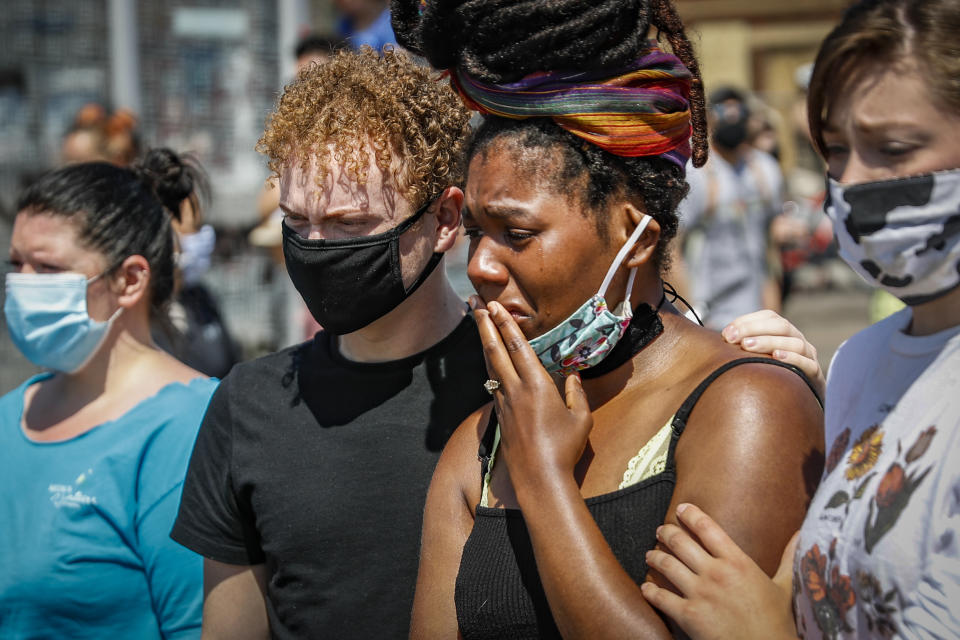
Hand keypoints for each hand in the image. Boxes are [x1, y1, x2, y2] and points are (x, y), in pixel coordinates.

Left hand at [470, 296, 592, 484]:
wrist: (539, 478)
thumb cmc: (564, 448)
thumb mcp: (581, 418)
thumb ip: (576, 393)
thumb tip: (573, 376)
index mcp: (537, 385)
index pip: (518, 347)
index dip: (505, 324)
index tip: (495, 306)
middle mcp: (515, 390)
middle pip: (495, 350)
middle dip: (484, 324)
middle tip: (474, 304)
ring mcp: (504, 403)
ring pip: (490, 365)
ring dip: (483, 342)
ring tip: (476, 324)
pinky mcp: (500, 416)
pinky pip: (492, 383)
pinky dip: (489, 365)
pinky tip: (489, 359)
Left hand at [640, 504, 798, 639]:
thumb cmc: (777, 622)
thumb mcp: (786, 586)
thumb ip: (789, 557)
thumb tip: (802, 533)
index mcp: (738, 562)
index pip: (708, 528)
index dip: (691, 514)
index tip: (682, 508)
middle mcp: (716, 573)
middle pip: (681, 542)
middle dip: (667, 533)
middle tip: (661, 530)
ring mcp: (699, 593)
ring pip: (666, 565)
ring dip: (654, 556)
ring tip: (650, 554)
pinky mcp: (688, 615)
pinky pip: (660, 597)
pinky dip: (650, 590)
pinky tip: (646, 587)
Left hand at [721, 310, 824, 397]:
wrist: (800, 403)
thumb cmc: (772, 376)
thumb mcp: (758, 357)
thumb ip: (744, 346)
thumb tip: (722, 337)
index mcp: (785, 333)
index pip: (769, 317)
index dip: (747, 321)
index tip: (726, 332)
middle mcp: (798, 340)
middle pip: (781, 326)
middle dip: (754, 329)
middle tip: (733, 339)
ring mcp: (809, 357)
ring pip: (795, 343)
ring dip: (769, 342)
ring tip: (747, 347)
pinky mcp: (816, 375)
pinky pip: (808, 363)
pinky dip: (793, 358)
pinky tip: (776, 357)